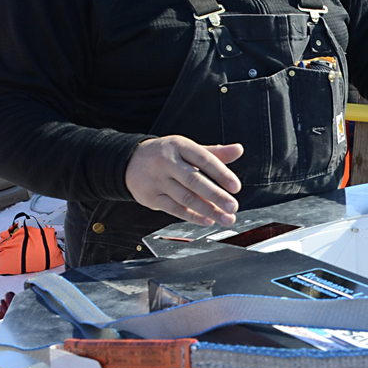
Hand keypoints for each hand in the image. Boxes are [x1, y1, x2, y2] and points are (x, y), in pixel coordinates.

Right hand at [125, 136, 243, 225]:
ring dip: (208, 210)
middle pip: (194, 180)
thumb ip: (214, 153)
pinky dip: (192, 216)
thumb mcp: (187, 149)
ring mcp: (157, 180)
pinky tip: (208, 220)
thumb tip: (238, 150)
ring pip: (185, 197)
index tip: (236, 187)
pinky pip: (174, 208)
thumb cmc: (166, 155)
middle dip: (216, 195)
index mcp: (179, 146)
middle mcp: (167, 162)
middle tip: (233, 206)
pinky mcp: (151, 197)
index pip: (203, 159)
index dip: (221, 173)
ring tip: (226, 218)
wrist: (128, 162)